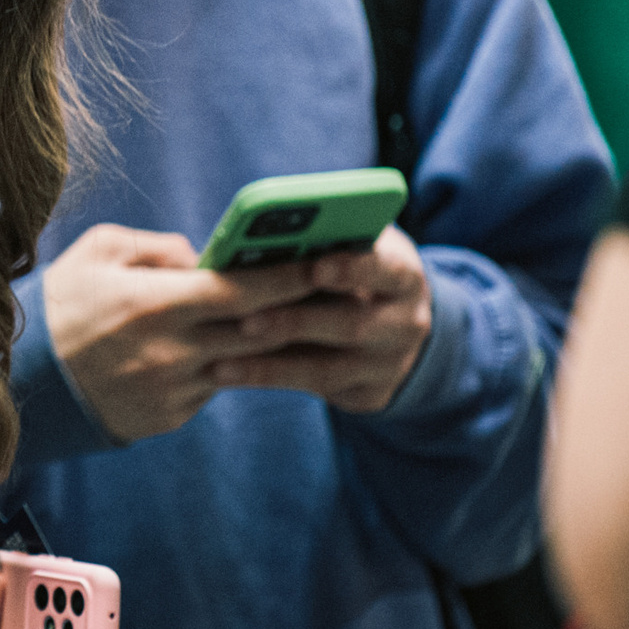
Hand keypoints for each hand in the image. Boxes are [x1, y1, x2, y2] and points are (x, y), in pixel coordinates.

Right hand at [40, 224, 328, 441]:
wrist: (22, 382)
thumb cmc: (60, 304)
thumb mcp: (99, 251)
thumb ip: (159, 247)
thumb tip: (204, 257)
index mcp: (155, 303)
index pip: (242, 290)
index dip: (289, 276)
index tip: (326, 260)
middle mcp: (172, 352)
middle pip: (258, 331)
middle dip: (300, 310)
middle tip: (339, 290)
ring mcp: (173, 390)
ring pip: (242, 364)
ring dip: (270, 342)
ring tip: (301, 319)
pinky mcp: (170, 417)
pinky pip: (213, 387)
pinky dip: (225, 366)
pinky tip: (234, 349)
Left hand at [211, 226, 432, 411]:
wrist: (397, 323)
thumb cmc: (354, 266)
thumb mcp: (355, 244)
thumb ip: (324, 237)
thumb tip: (261, 232)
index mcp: (404, 276)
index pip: (386, 270)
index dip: (352, 269)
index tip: (316, 267)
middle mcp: (407, 324)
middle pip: (353, 325)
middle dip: (297, 322)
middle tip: (247, 319)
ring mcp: (390, 365)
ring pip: (329, 369)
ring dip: (272, 364)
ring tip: (222, 360)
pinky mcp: (369, 395)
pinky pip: (316, 391)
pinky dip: (268, 380)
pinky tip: (226, 373)